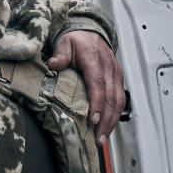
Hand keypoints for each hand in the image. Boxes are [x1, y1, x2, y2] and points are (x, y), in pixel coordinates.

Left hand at [47, 30, 124, 144]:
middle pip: (111, 98)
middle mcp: (109, 70)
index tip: (93, 119)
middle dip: (106, 120)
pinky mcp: (117, 81)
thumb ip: (60, 55)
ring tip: (102, 138)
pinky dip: (115, 116)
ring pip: (118, 102)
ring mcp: (116, 76)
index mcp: (95, 61)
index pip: (98, 84)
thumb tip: (53, 64)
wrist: (90, 33)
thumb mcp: (65, 44)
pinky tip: (108, 128)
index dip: (97, 103)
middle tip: (98, 138)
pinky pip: (120, 101)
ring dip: (112, 122)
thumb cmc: (77, 41)